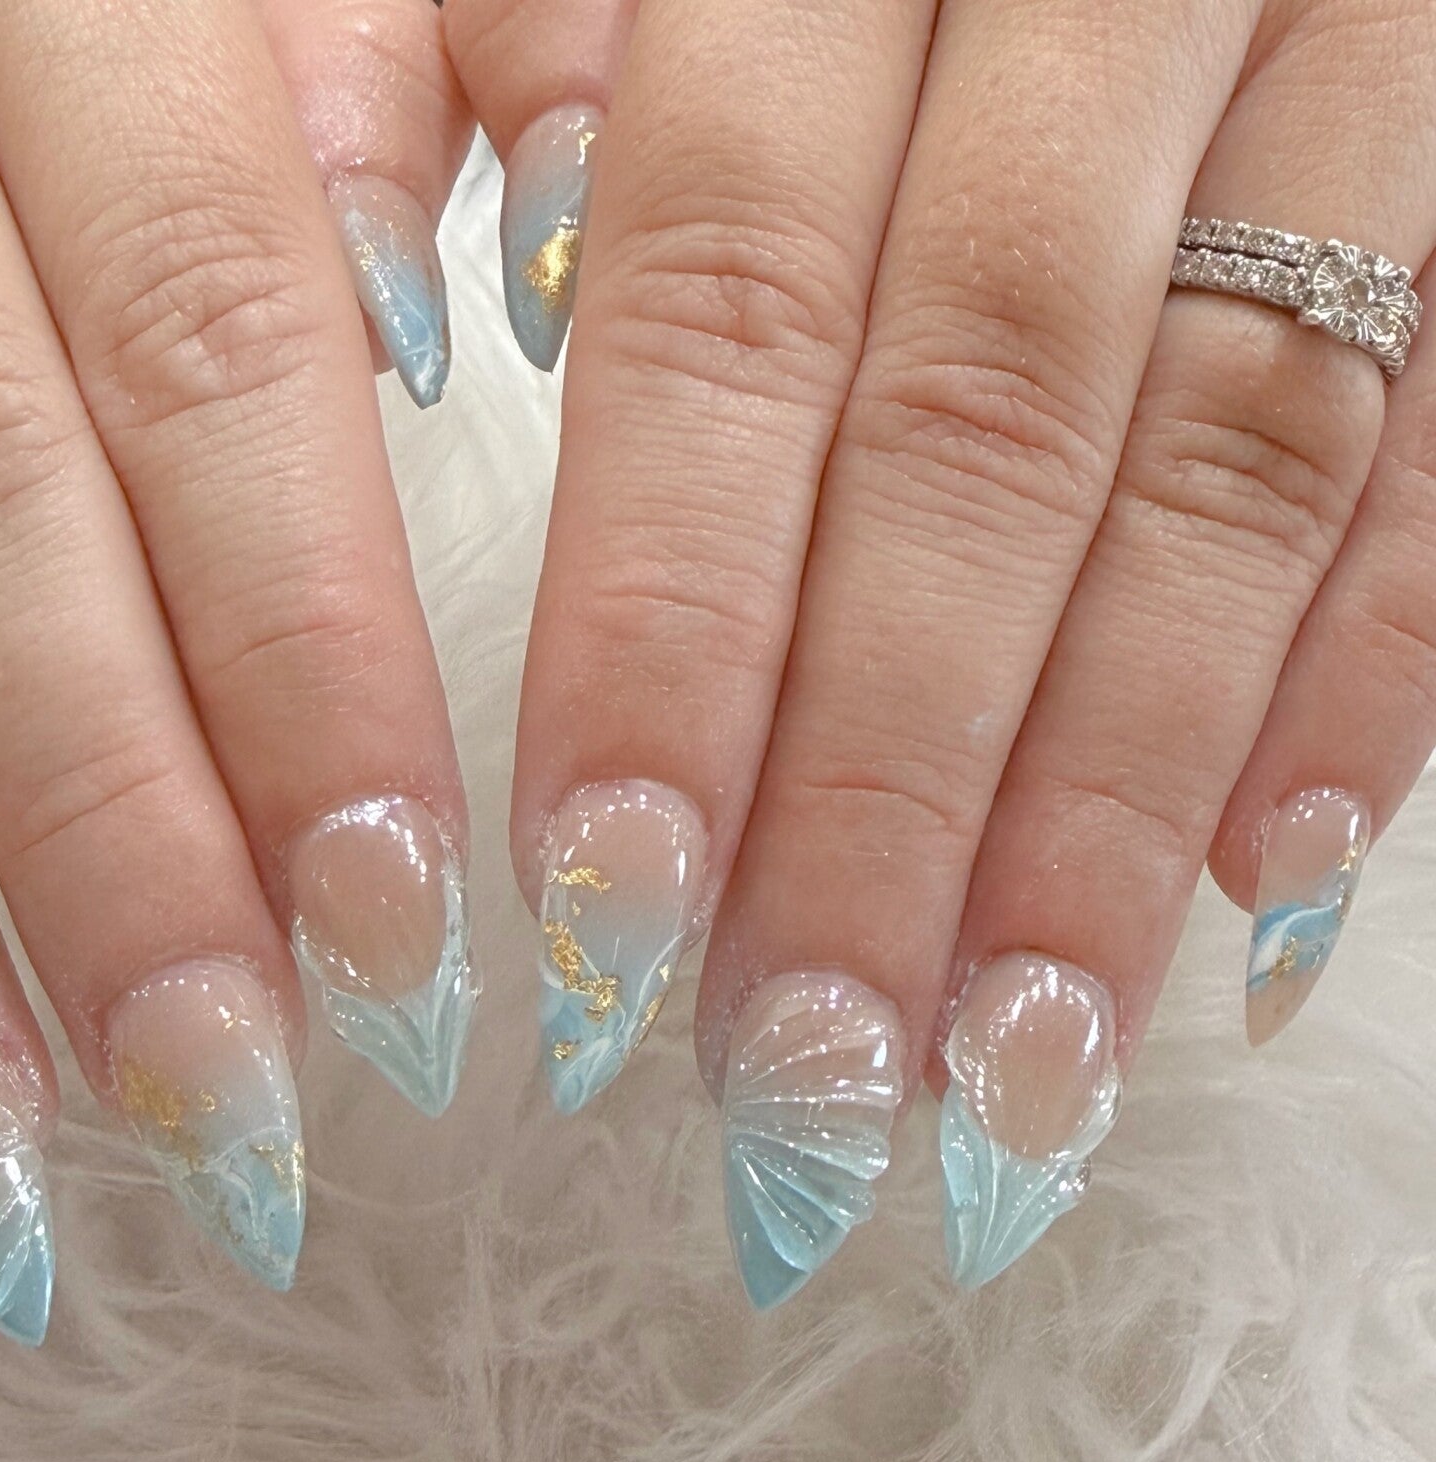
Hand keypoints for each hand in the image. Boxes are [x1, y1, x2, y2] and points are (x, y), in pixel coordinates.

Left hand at [447, 0, 1435, 1297]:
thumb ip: (463, 54)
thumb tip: (408, 332)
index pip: (726, 318)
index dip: (666, 628)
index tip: (595, 914)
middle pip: (975, 432)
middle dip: (881, 781)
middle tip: (801, 1071)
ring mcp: (1341, 51)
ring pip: (1227, 462)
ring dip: (1111, 801)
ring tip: (1014, 1072)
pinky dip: (1369, 672)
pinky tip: (1263, 897)